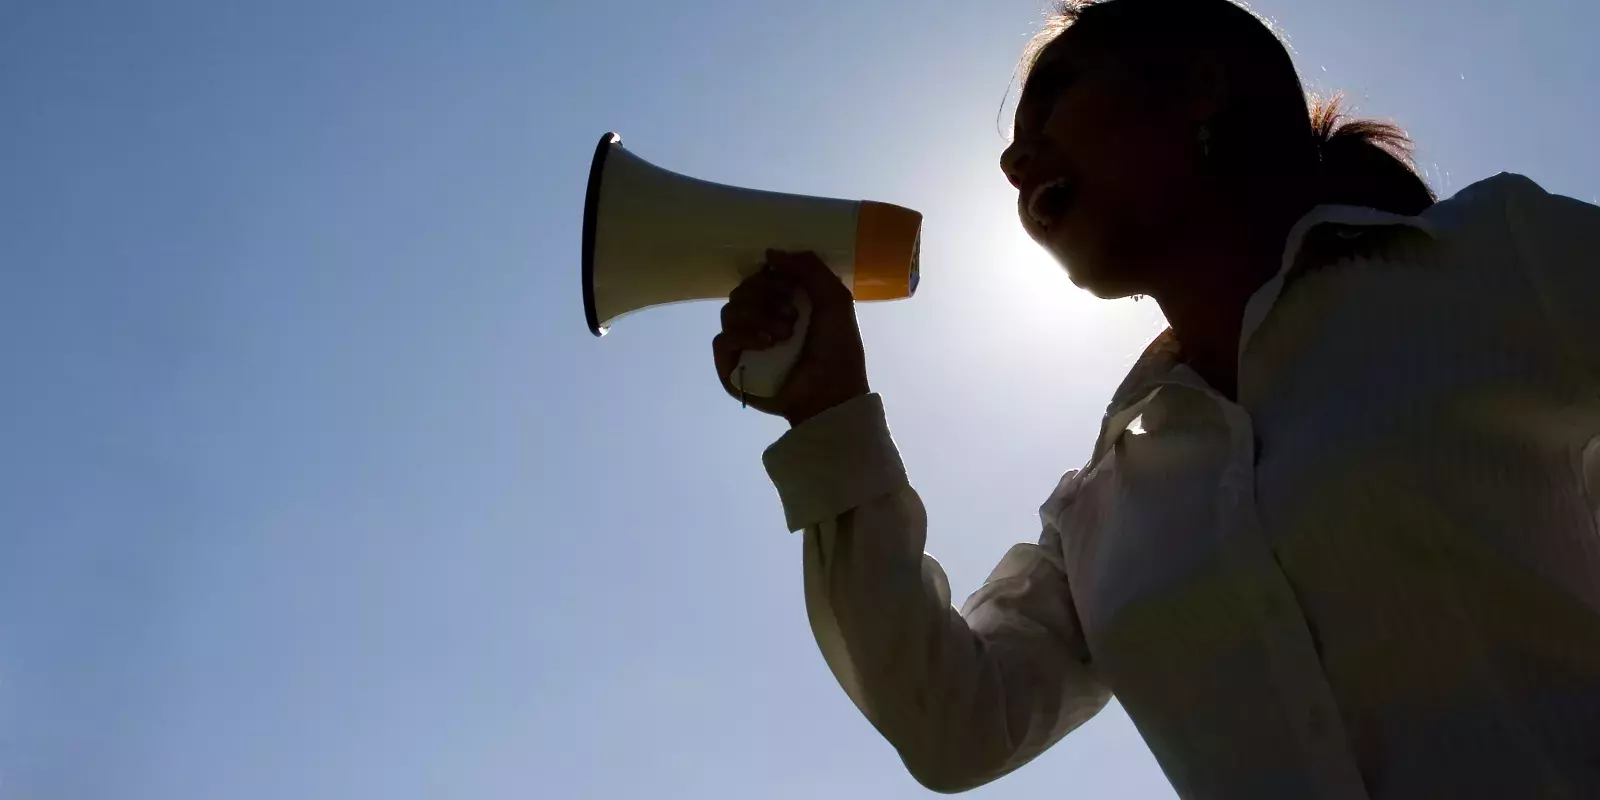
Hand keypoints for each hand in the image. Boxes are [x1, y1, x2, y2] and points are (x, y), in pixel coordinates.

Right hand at [713, 250, 869, 425]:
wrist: (831, 393)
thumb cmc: (838, 349)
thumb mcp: (834, 299)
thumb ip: (808, 267)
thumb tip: (769, 253)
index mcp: (783, 303)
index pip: (759, 276)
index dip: (771, 277)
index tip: (789, 287)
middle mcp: (760, 320)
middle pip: (741, 290)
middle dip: (765, 298)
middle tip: (792, 318)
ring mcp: (744, 344)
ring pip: (729, 311)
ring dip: (758, 317)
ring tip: (783, 336)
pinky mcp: (732, 366)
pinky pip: (722, 339)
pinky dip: (742, 336)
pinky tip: (765, 345)